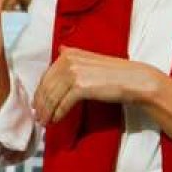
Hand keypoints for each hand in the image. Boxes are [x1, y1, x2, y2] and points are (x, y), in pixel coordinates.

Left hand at [31, 47, 163, 123]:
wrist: (134, 80)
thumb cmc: (114, 73)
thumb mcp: (90, 59)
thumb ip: (73, 56)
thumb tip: (60, 50)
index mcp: (69, 53)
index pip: (47, 75)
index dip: (40, 92)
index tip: (36, 103)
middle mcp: (68, 60)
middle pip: (47, 86)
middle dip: (40, 104)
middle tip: (37, 116)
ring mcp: (73, 72)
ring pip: (52, 97)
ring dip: (46, 111)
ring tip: (44, 121)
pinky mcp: (80, 86)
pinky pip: (63, 104)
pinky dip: (57, 114)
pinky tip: (55, 120)